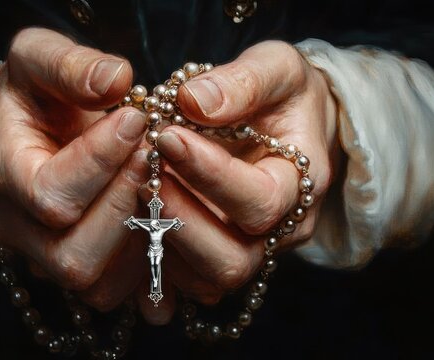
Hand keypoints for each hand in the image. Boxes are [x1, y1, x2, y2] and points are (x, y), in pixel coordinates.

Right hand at [0, 27, 147, 310]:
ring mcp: (45, 255)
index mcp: (4, 174)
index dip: (101, 160)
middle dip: (125, 203)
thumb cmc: (26, 98)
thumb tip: (117, 77)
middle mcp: (19, 228)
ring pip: (95, 283)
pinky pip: (114, 290)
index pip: (51, 193)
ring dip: (139, 237)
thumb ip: (68, 65)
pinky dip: (143, 261)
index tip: (136, 118)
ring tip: (157, 184)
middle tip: (153, 154)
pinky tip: (156, 214)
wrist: (12, 134)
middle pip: (73, 253)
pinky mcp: (76, 267)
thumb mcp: (35, 60)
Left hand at [147, 41, 338, 313]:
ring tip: (137, 188)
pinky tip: (134, 213)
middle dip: (180, 220)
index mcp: (300, 185)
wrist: (286, 124)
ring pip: (205, 281)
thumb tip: (194, 101)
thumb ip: (243, 82)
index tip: (166, 136)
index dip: (209, 174)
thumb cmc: (283, 96)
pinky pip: (185, 282)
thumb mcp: (276, 69)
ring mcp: (248, 250)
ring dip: (163, 240)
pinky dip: (155, 256)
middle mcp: (277, 231)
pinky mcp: (216, 259)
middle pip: (233, 261)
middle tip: (145, 173)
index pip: (259, 201)